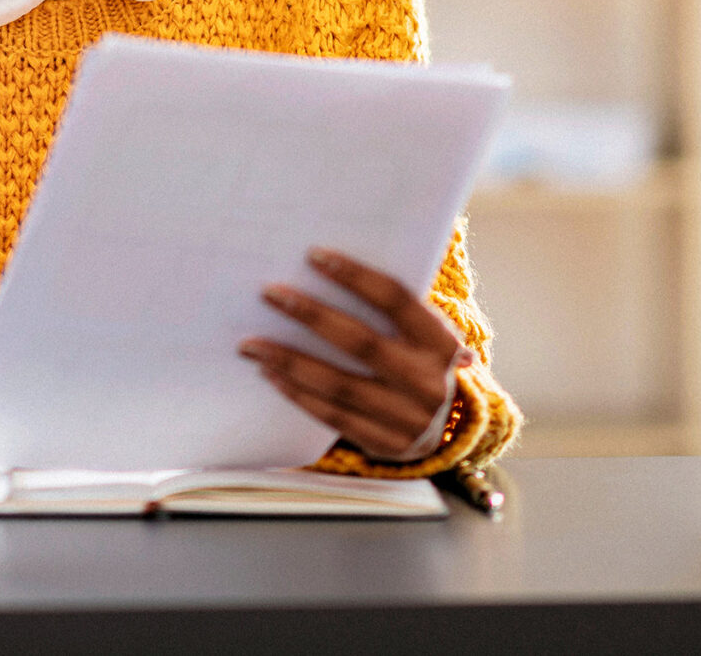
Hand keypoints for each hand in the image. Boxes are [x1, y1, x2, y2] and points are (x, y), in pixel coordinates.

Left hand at [240, 246, 475, 461]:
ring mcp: (408, 418)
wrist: (448, 432)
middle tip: (269, 294)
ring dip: (290, 361)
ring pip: (340, 385)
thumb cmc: (419, 364)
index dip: (356, 276)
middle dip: (311, 315)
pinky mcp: (385, 445)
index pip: (396, 300)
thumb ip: (389, 309)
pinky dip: (299, 394)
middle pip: (362, 343)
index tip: (313, 255)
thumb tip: (324, 267)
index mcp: (440, 342)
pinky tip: (270, 374)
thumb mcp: (421, 335)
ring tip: (251, 343)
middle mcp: (428, 381)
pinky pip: (333, 417)